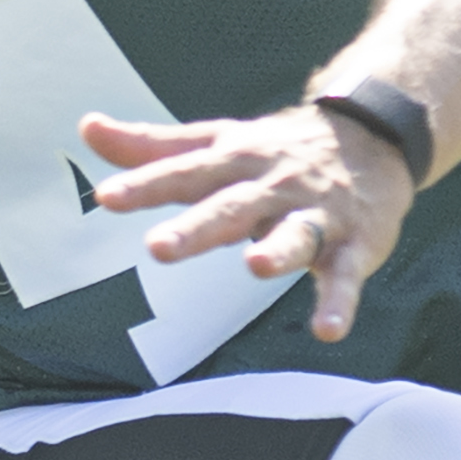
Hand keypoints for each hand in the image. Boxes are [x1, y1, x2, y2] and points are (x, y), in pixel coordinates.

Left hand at [80, 100, 413, 347]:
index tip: (106, 198)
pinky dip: (339, 302)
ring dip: (278, 250)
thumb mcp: (217, 141)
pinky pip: (345, 275)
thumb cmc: (278, 149)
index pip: (185, 173)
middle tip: (159, 248)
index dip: (147, 184)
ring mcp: (315, 214)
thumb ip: (154, 145)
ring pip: (296, 234)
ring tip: (255, 267)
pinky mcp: (353, 244)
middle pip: (232, 207)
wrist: (373, 135)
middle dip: (198, 226)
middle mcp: (272, 185)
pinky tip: (329, 331)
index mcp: (235, 161)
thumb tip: (87, 128)